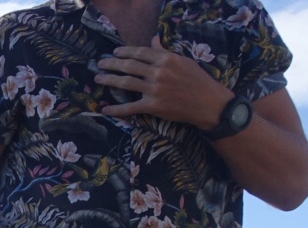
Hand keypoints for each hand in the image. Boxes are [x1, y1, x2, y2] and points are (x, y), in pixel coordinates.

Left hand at [96, 36, 232, 127]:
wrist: (209, 103)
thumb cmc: (198, 80)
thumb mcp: (183, 61)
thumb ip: (164, 52)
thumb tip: (153, 39)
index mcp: (166, 59)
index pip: (140, 52)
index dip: (124, 52)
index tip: (114, 52)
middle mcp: (158, 72)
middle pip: (129, 66)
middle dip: (111, 64)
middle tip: (100, 64)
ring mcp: (154, 89)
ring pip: (126, 83)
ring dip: (109, 80)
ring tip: (98, 78)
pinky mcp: (153, 106)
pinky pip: (130, 107)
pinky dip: (116, 109)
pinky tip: (104, 109)